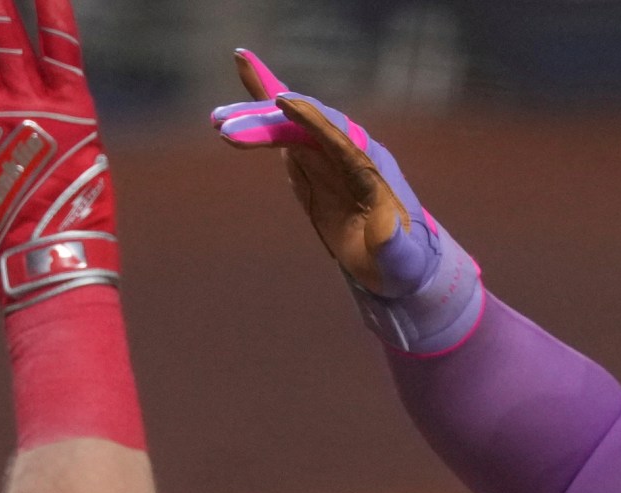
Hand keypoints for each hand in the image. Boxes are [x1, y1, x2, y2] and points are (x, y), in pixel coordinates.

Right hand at [210, 50, 444, 299]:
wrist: (397, 260)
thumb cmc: (403, 263)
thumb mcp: (401, 261)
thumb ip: (394, 246)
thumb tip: (386, 228)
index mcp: (370, 170)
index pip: (339, 138)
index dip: (312, 121)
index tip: (283, 102)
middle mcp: (348, 153)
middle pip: (305, 128)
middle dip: (268, 123)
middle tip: (224, 124)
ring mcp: (328, 156)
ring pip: (290, 127)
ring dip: (255, 120)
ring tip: (218, 118)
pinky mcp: (312, 166)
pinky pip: (284, 137)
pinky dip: (261, 121)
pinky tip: (234, 111)